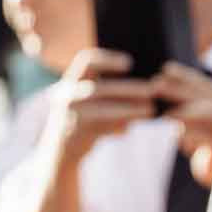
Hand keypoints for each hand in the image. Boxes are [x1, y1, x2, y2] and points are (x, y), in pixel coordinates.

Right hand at [49, 49, 152, 163]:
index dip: (108, 60)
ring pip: (102, 110)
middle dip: (128, 89)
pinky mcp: (74, 133)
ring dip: (128, 108)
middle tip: (153, 90)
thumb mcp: (93, 103)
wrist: (58, 152)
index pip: (86, 61)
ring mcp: (69, 114)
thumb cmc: (85, 121)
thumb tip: (150, 86)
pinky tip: (130, 128)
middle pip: (99, 88)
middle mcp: (67, 94)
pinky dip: (118, 125)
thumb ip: (113, 93)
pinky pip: (99, 127)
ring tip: (150, 109)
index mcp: (73, 80)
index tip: (129, 63)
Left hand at [154, 63, 211, 184]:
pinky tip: (175, 131)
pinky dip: (191, 132)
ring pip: (208, 114)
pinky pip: (209, 137)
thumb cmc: (205, 145)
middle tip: (156, 85)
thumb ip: (183, 108)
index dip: (186, 76)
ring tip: (164, 112)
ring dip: (184, 110)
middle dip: (179, 90)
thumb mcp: (193, 123)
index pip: (204, 84)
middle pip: (204, 96)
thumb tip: (158, 89)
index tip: (166, 68)